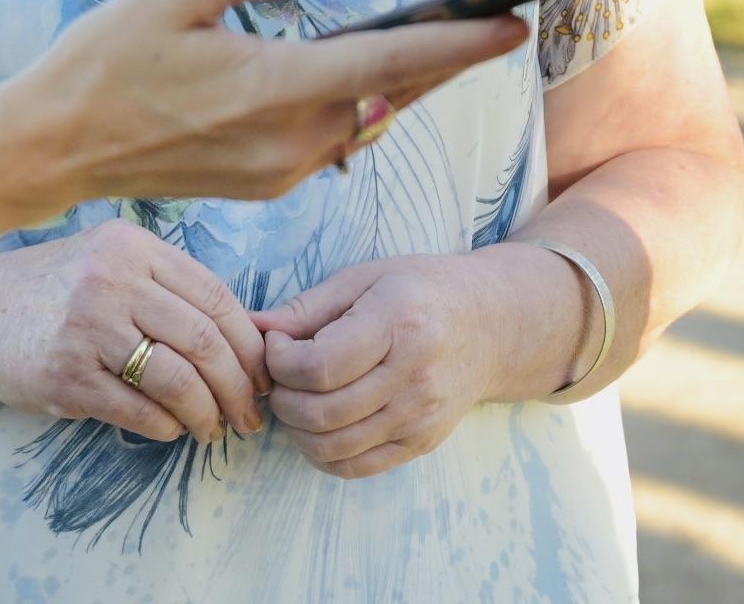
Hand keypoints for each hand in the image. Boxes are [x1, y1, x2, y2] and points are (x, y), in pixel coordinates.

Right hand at [0, 223, 268, 445]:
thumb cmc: (55, 292)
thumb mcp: (110, 262)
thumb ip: (167, 286)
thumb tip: (247, 335)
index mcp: (134, 248)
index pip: (215, 296)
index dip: (250, 342)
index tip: (264, 372)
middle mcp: (113, 281)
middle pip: (204, 340)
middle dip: (239, 386)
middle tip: (250, 414)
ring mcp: (88, 329)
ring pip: (178, 380)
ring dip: (207, 414)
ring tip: (214, 429)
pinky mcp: (66, 376)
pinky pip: (139, 410)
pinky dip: (167, 426)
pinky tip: (173, 430)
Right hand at [12, 0, 527, 209]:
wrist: (52, 151)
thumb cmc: (106, 61)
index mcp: (276, 88)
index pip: (395, 58)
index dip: (462, 41)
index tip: (515, 25)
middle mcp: (291, 139)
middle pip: (394, 91)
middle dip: (446, 58)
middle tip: (492, 23)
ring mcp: (280, 170)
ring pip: (366, 117)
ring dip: (399, 81)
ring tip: (432, 40)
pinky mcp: (265, 183)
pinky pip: (332, 136)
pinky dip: (354, 103)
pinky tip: (351, 75)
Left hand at [254, 253, 519, 478]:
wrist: (491, 325)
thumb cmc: (421, 291)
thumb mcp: (366, 278)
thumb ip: (307, 307)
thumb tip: (252, 328)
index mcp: (399, 322)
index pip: (319, 366)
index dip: (280, 362)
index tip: (276, 344)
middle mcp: (415, 374)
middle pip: (321, 412)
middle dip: (281, 398)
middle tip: (278, 376)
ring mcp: (421, 415)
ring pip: (332, 447)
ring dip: (296, 430)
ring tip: (295, 398)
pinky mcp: (422, 442)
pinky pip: (356, 466)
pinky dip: (323, 454)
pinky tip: (318, 424)